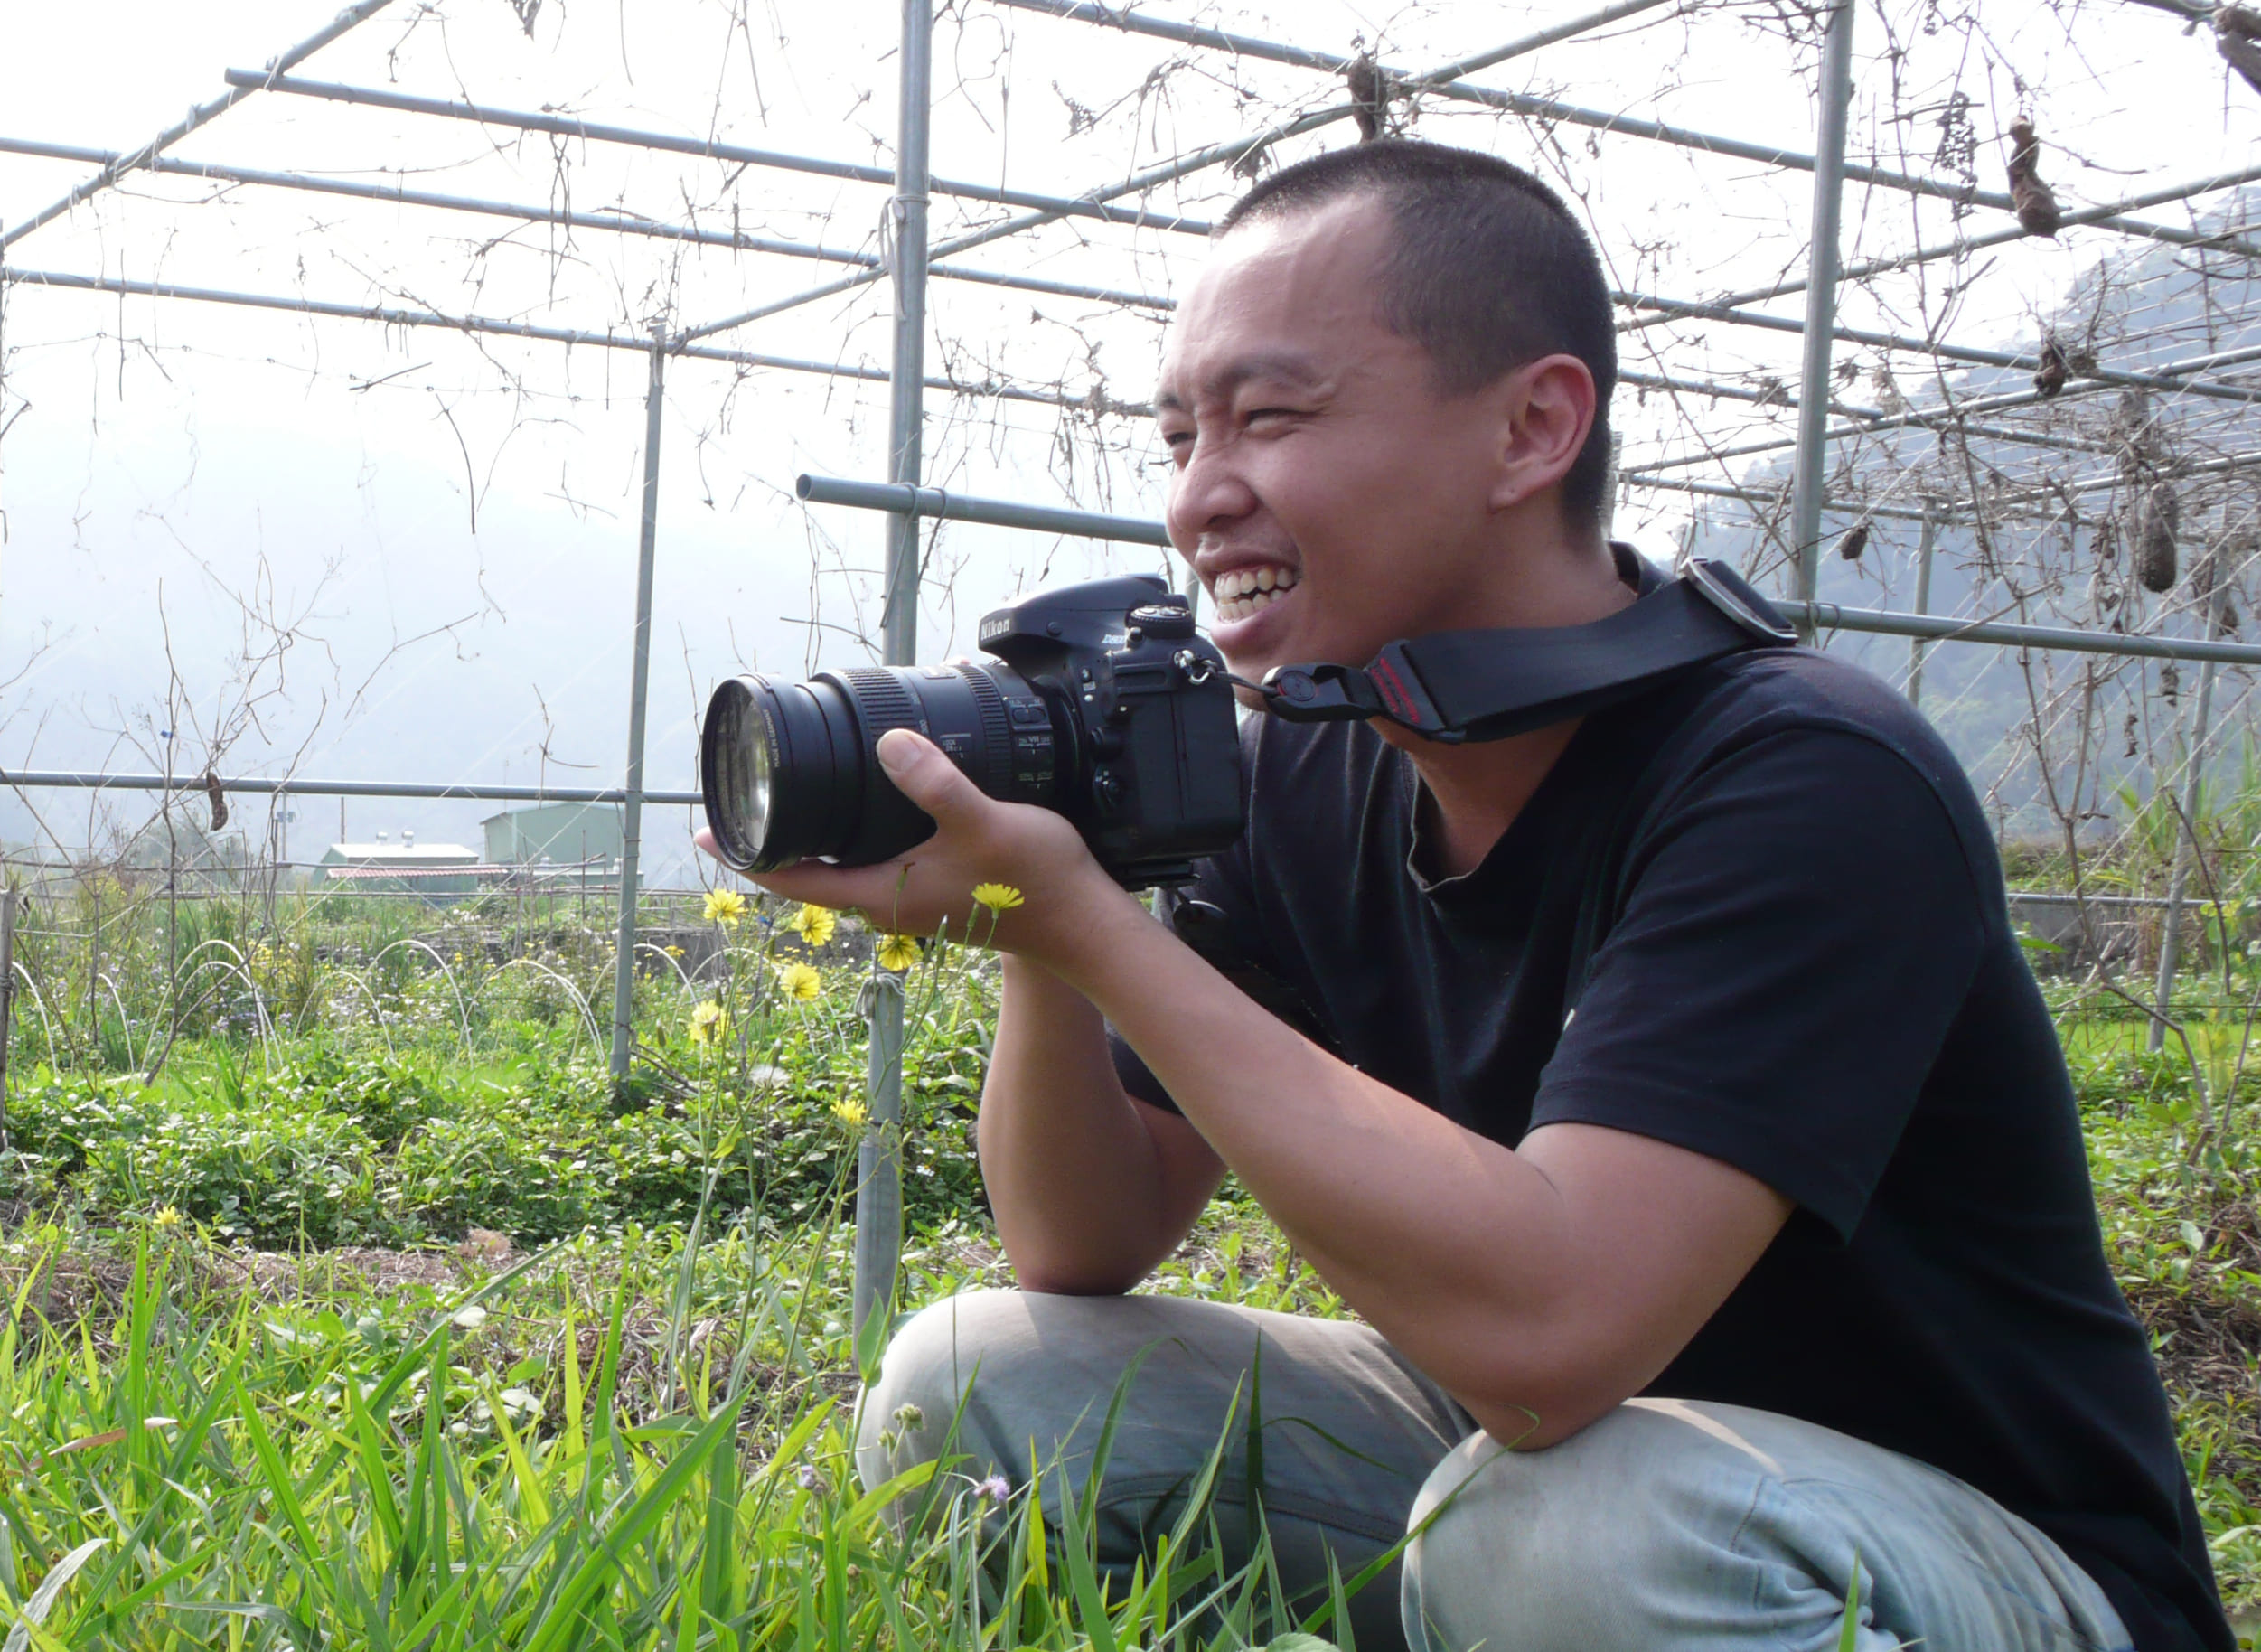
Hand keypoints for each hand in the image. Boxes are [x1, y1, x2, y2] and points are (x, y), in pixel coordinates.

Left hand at [695, 728, 1142, 967]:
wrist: (1084, 922)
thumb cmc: (1034, 882)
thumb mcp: (982, 822)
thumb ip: (935, 784)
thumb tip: (890, 746)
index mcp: (882, 895)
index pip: (792, 880)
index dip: (745, 855)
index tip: (705, 832)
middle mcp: (887, 903)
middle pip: (807, 874)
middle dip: (770, 841)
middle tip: (737, 801)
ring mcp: (910, 898)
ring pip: (840, 868)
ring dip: (810, 838)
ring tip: (784, 800)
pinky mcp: (933, 887)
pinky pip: (872, 861)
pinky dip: (849, 837)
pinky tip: (857, 807)